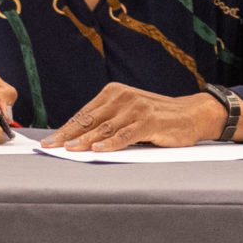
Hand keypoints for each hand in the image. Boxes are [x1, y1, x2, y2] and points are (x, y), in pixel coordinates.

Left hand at [49, 81, 242, 150]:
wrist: (192, 115)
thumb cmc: (158, 119)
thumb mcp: (129, 115)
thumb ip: (107, 123)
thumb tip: (77, 141)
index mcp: (114, 93)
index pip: (84, 114)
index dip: (66, 129)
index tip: (49, 141)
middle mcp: (123, 97)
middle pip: (89, 120)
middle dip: (67, 136)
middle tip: (50, 148)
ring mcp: (136, 108)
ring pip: (104, 128)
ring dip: (84, 140)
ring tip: (69, 150)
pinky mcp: (148, 121)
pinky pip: (125, 135)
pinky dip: (110, 143)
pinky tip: (98, 150)